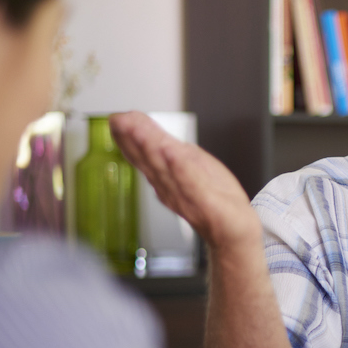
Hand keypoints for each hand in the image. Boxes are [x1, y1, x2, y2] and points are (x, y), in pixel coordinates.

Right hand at [109, 111, 260, 247]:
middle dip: (133, 139)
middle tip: (119, 120)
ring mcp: (185, 194)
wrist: (231, 228)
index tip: (116, 119)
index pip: (142, 155)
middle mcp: (170, 185)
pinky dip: (181, 169)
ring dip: (151, 148)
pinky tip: (173, 152)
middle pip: (149, 159)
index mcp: (165, 176)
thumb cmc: (212, 198)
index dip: (128, 137)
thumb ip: (165, 148)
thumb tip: (143, 126)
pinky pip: (191, 184)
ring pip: (164, 168)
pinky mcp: (205, 201)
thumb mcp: (187, 164)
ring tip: (138, 129)